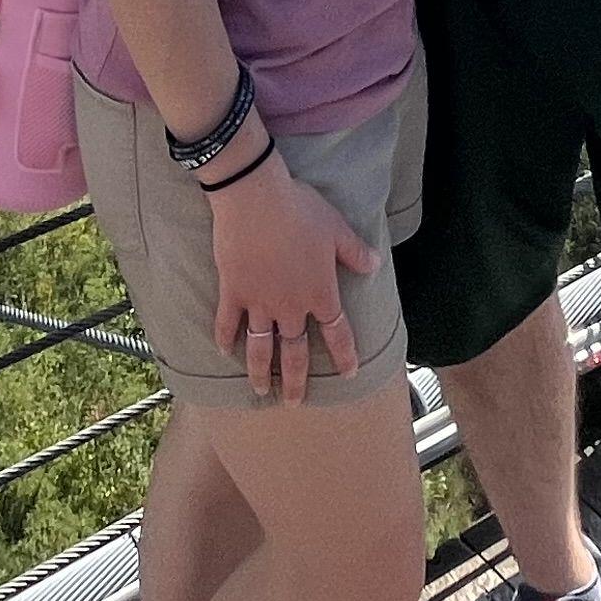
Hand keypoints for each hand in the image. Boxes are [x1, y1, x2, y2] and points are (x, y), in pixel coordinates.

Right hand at [206, 151, 378, 407]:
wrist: (255, 197)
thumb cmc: (300, 210)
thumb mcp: (337, 228)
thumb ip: (356, 252)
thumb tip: (375, 265)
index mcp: (319, 294)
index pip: (337, 333)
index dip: (344, 355)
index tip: (348, 374)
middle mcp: (289, 306)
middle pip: (294, 352)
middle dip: (295, 380)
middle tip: (294, 403)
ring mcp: (258, 302)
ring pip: (260, 347)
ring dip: (260, 371)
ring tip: (261, 390)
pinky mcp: (232, 291)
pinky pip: (227, 322)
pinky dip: (226, 337)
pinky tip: (225, 350)